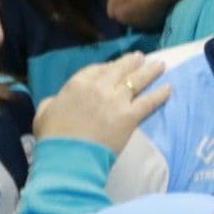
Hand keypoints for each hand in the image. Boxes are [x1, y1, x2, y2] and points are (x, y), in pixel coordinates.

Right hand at [32, 52, 169, 151]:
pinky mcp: (130, 116)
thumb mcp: (43, 113)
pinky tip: (169, 88)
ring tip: (160, 65)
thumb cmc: (53, 137)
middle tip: (141, 57)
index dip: (108, 66)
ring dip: (150, 71)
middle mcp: (99, 87)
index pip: (96, 69)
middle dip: (132, 61)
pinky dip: (160, 94)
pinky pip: (149, 101)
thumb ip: (52, 102)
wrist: (70, 156)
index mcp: (77, 84)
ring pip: (137, 80)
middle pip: (120, 69)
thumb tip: (57, 100)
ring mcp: (117, 100)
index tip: (115, 66)